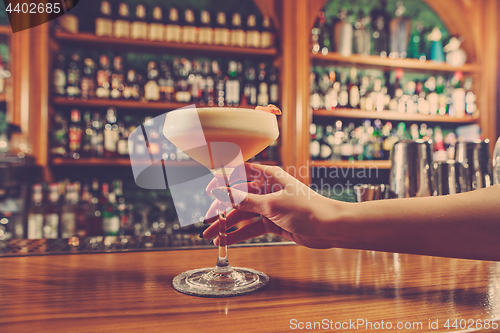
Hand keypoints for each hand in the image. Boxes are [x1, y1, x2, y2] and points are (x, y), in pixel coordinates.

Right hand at [202, 164, 343, 248]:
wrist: (329, 228)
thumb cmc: (306, 209)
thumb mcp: (271, 204)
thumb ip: (243, 199)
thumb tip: (219, 190)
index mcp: (268, 176)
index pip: (239, 173)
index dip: (222, 180)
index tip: (206, 189)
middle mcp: (267, 189)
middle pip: (238, 198)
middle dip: (221, 210)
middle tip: (205, 221)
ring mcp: (270, 206)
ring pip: (243, 215)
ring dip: (227, 225)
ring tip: (210, 236)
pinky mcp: (273, 222)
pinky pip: (251, 227)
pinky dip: (240, 234)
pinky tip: (226, 240)